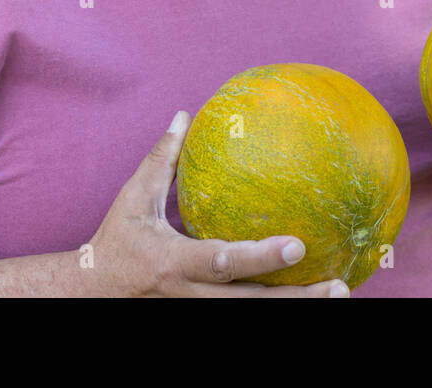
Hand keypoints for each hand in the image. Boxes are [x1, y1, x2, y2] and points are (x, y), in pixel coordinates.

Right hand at [86, 110, 350, 296]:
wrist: (91, 294)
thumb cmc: (115, 242)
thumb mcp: (132, 200)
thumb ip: (160, 160)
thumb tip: (182, 116)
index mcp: (174, 263)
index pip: (222, 262)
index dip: (260, 257)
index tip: (298, 245)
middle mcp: (191, 294)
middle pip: (251, 305)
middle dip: (296, 300)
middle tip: (338, 286)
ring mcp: (197, 311)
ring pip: (253, 316)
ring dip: (297, 308)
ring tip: (339, 292)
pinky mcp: (200, 316)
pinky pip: (246, 313)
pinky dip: (278, 306)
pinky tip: (311, 295)